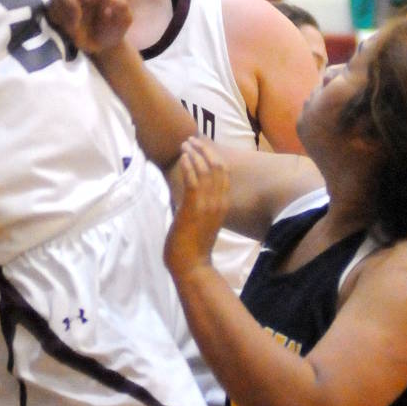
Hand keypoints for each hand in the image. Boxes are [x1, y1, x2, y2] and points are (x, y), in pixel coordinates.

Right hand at [46, 0, 130, 58]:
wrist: (104, 48)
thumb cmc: (115, 28)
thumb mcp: (125, 18)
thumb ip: (120, 5)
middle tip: (78, 14)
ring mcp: (67, 2)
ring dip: (63, 10)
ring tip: (74, 25)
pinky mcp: (59, 14)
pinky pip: (50, 9)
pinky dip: (57, 17)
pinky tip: (68, 27)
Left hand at [163, 138, 229, 281]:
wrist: (192, 265)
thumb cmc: (193, 246)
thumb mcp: (201, 221)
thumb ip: (199, 206)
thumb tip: (189, 194)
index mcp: (223, 204)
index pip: (223, 173)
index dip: (213, 156)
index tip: (201, 146)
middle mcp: (220, 201)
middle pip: (218, 166)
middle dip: (205, 150)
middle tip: (192, 140)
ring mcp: (208, 204)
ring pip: (207, 169)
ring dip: (195, 153)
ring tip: (185, 144)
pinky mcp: (195, 207)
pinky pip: (194, 180)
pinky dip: (189, 165)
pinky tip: (183, 157)